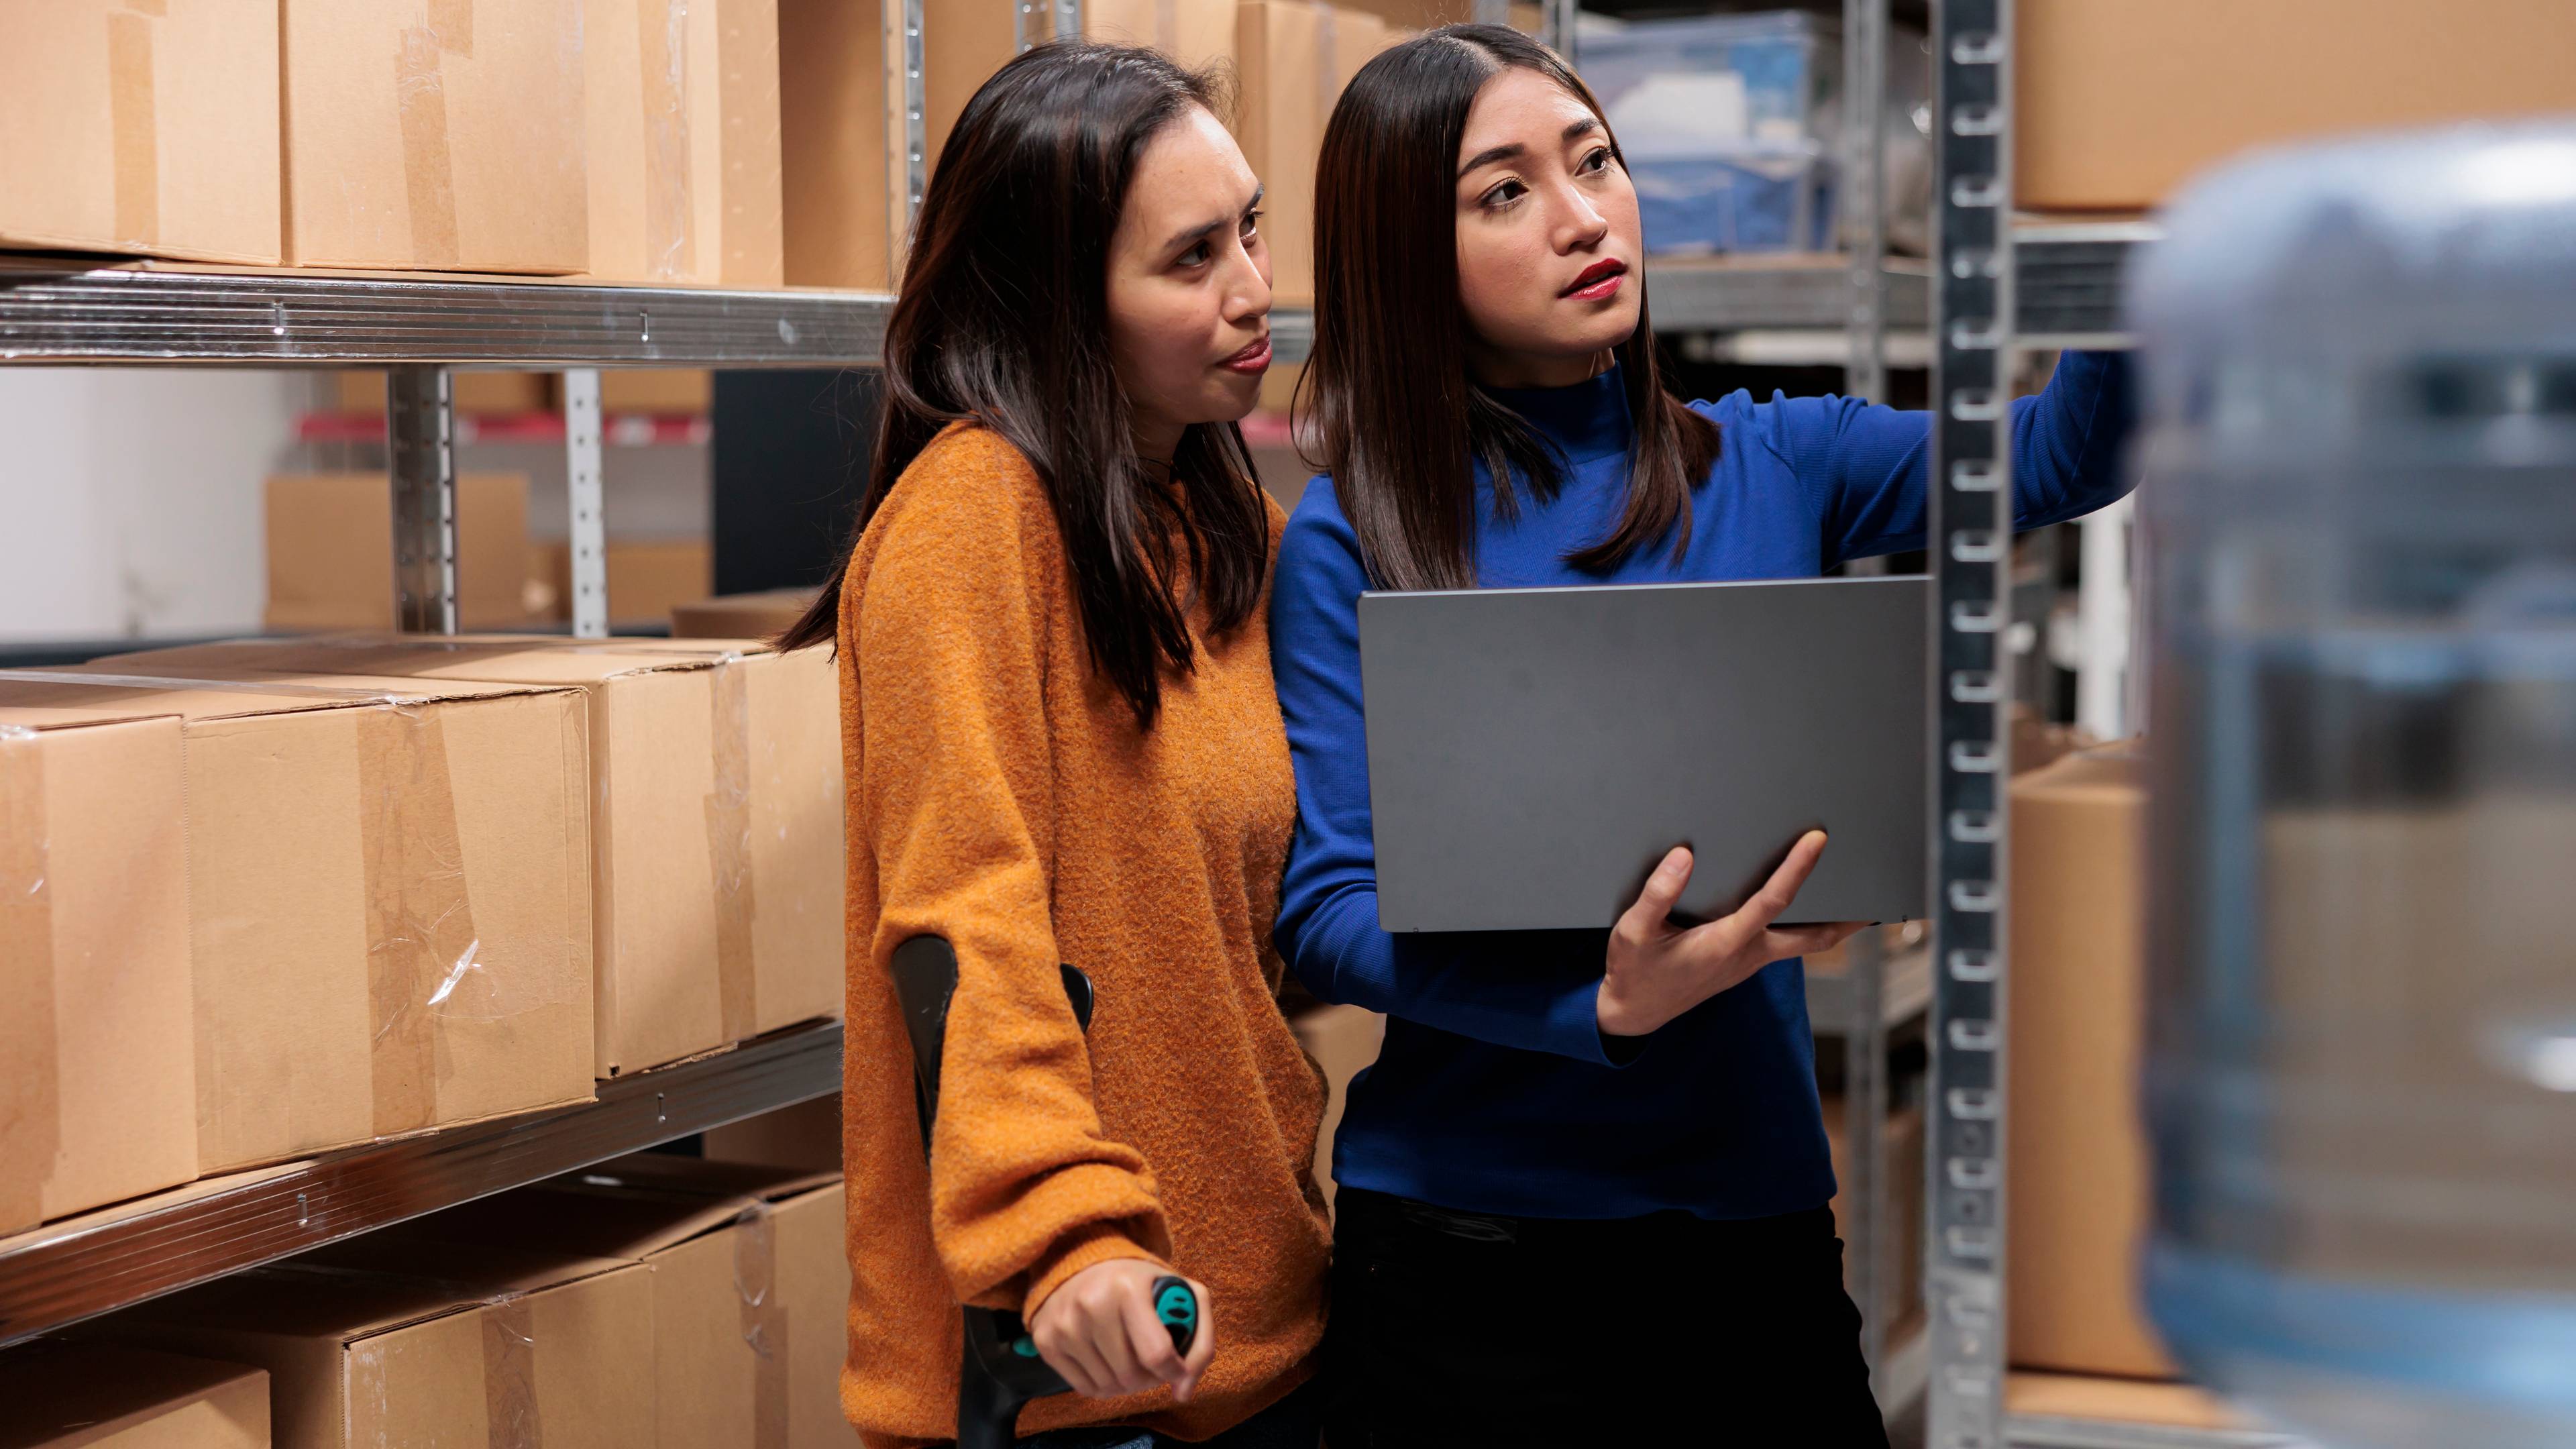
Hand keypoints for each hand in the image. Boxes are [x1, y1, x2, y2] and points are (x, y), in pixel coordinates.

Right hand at [1029, 1259, 1216, 1402]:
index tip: (1176, 1368)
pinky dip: (1103, 1383)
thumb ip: (1200, 1342)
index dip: (1174, 1370)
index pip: (1156, 1354)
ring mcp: (1064, 1324)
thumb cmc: (1139, 1282)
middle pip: (1132, 1377)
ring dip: (1126, 1382)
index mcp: (1128, 1288)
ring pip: (1109, 1387)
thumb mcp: (1182, 1293)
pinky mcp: (1045, 1340)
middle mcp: (1091, 1304)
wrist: (1081, 1261)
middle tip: (1151, 1362)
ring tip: (1129, 1357)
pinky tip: (1107, 1360)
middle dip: (1149, 1377)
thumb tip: (1183, 1392)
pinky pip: (1085, 1389)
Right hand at [1597, 831, 1867, 1037]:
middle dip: (1847, 918)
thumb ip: (1657, 894)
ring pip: (1805, 944)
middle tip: (1879, 894)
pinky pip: (1787, 944)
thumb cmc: (1635, 970)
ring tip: (1859, 900)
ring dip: (1834, 924)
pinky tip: (1809, 910)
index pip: (1772, 901)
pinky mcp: (1744, 964)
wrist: (1634, 1012)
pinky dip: (1808, 928)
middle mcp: (1747, 955)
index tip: (1816, 840)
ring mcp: (1749, 963)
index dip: (1796, 868)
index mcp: (1724, 943)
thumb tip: (1684, 856)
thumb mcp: (1633, 931)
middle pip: (1813, 937)